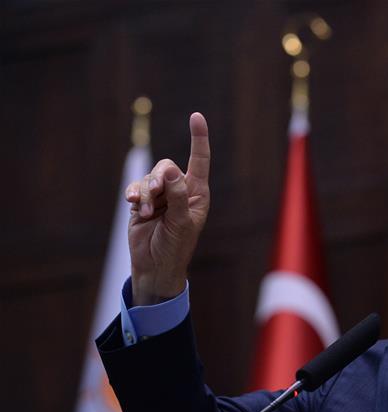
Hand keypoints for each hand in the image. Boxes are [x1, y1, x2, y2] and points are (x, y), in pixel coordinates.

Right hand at [125, 112, 210, 304]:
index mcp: (197, 194)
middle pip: (167, 166)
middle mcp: (180, 191)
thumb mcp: (180, 222)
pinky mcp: (142, 202)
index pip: (199, 161)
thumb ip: (176, 196)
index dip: (198, 138)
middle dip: (158, 179)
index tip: (196, 116)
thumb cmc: (175, 247)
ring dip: (145, 194)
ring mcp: (160, 196)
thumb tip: (172, 170)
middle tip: (155, 197)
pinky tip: (133, 206)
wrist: (155, 265)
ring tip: (146, 214)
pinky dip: (134, 195)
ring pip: (149, 177)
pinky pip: (136, 188)